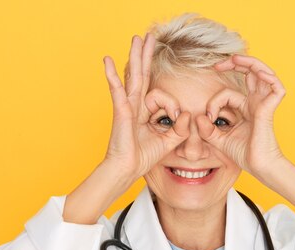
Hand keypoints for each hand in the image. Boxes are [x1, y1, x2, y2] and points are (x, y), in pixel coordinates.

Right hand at [102, 32, 190, 180]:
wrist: (127, 168)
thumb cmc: (143, 156)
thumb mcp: (169, 141)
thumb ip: (180, 129)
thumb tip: (188, 115)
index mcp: (145, 111)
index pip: (162, 96)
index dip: (173, 105)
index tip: (177, 118)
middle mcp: (135, 105)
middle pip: (143, 74)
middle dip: (147, 55)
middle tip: (149, 36)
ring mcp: (127, 105)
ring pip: (133, 76)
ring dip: (135, 56)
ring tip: (137, 38)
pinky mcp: (121, 110)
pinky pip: (117, 89)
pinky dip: (111, 75)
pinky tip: (106, 60)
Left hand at [196, 54, 286, 178]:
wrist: (260, 166)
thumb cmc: (245, 155)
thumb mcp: (219, 140)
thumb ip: (207, 129)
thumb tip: (198, 116)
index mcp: (246, 108)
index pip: (229, 93)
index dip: (215, 101)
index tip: (208, 116)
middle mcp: (256, 102)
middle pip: (250, 72)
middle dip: (235, 63)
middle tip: (218, 63)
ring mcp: (264, 103)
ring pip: (262, 72)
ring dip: (248, 61)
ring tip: (234, 58)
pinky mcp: (270, 107)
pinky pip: (275, 84)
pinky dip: (266, 74)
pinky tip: (254, 71)